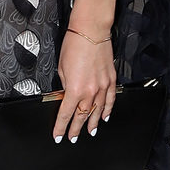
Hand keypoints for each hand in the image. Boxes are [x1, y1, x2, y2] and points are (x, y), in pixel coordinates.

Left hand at [52, 28, 116, 142]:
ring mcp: (102, 86)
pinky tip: (105, 117)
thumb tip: (66, 94)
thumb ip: (65, 85)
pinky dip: (107, 110)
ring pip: (97, 111)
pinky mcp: (111, 80)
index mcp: (74, 89)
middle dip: (76, 129)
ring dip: (93, 123)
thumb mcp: (61, 68)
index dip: (61, 127)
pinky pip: (110, 100)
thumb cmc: (74, 45)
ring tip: (90, 132)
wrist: (91, 31)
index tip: (59, 135)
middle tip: (73, 138)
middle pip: (82, 116)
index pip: (66, 114)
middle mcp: (90, 91)